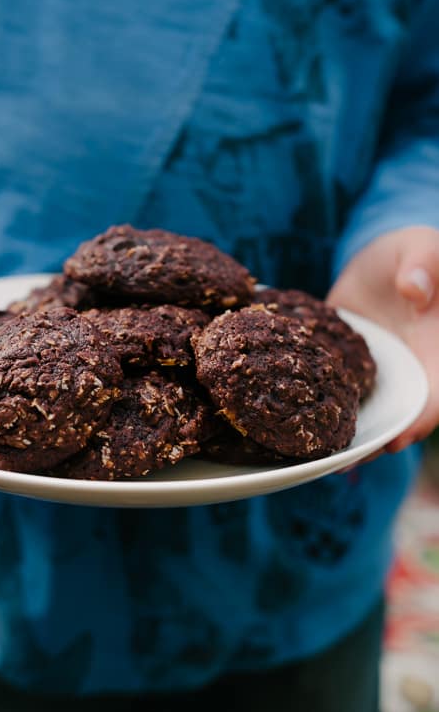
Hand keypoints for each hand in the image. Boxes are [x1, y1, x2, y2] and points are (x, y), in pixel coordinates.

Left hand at [327, 225, 438, 452]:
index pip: (434, 398)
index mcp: (436, 352)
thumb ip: (423, 264)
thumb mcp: (422, 247)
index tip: (394, 440)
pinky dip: (317, 408)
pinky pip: (334, 392)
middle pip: (396, 419)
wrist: (380, 257)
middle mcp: (407, 373)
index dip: (417, 421)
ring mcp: (375, 376)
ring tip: (311, 458)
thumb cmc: (413, 251)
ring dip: (341, 436)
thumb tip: (414, 290)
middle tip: (338, 464)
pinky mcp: (345, 370)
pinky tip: (288, 421)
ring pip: (364, 414)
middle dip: (372, 443)